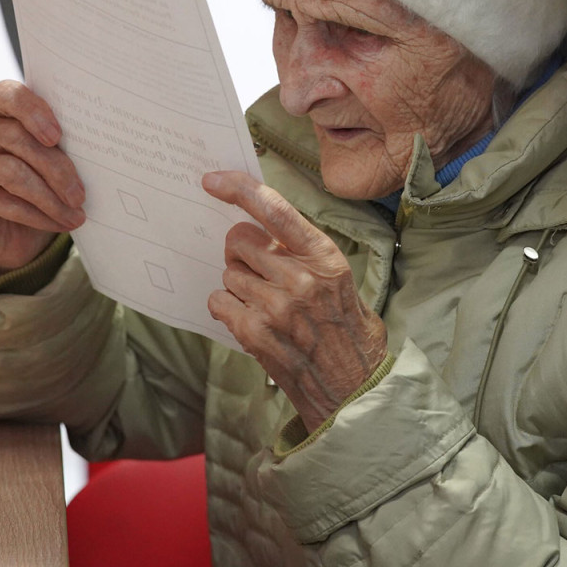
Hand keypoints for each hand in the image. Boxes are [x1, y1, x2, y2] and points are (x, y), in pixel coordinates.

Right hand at [0, 80, 86, 276]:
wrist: (11, 226)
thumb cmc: (37, 178)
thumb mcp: (48, 157)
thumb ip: (59, 146)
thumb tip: (94, 152)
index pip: (7, 94)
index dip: (33, 111)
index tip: (57, 135)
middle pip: (16, 139)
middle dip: (56, 169)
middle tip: (80, 194)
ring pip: (11, 173)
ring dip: (49, 198)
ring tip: (75, 214)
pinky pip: (2, 202)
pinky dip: (36, 215)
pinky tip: (57, 223)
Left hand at [203, 170, 387, 431]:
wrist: (354, 386)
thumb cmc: (345, 328)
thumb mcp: (337, 279)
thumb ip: (302, 253)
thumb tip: (264, 231)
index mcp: (323, 256)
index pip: (275, 210)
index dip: (240, 189)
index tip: (212, 180)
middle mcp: (299, 277)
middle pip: (239, 239)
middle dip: (242, 251)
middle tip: (258, 270)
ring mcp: (275, 306)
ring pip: (228, 272)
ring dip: (239, 284)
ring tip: (265, 304)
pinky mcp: (255, 332)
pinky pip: (219, 301)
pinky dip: (228, 308)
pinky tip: (252, 320)